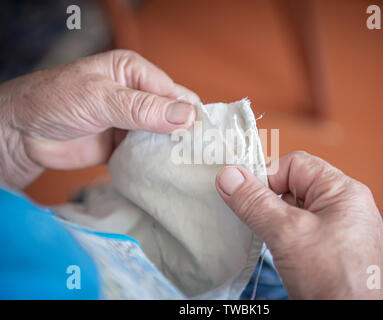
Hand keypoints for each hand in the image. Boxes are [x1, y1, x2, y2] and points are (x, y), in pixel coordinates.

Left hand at [0, 50, 198, 188]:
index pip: (174, 92)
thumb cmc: (54, 101)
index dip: (190, 113)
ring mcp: (131, 122)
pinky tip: (168, 173)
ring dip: (172, 150)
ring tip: (190, 167)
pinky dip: (157, 163)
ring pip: (163, 136)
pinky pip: (148, 154)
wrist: (21, 133)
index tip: (204, 137)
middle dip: (185, 133)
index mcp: (134, 72)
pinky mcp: (124, 145)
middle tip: (201, 156)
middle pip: (173, 115)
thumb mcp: (100, 98)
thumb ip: (142, 108)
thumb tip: (187, 116)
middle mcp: (137, 95)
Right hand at [216, 151, 382, 298]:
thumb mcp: (287, 233)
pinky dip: (282, 233)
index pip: (296, 164)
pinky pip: (299, 227)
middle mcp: (343, 204)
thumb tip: (228, 175)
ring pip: (294, 208)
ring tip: (266, 236)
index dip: (267, 175)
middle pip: (294, 185)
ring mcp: (338, 226)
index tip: (243, 193)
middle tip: (253, 217)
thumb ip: (255, 202)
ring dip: (273, 218)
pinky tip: (275, 247)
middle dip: (269, 200)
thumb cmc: (331, 277)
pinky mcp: (330, 246)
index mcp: (342, 190)